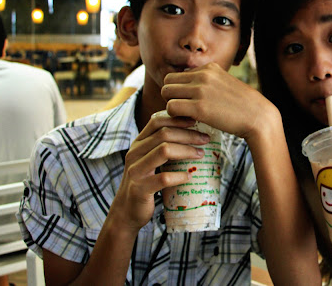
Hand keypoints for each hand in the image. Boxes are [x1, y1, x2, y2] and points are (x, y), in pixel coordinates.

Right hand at [108, 114, 209, 232]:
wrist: (126, 213)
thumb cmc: (144, 183)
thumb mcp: (148, 161)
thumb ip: (160, 147)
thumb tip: (192, 133)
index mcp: (137, 144)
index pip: (156, 122)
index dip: (177, 119)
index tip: (196, 121)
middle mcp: (134, 154)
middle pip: (164, 134)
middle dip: (188, 134)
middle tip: (205, 139)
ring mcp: (136, 171)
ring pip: (164, 150)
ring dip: (187, 151)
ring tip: (201, 154)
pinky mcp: (140, 189)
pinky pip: (163, 178)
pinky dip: (180, 176)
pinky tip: (189, 176)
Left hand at [161, 63, 275, 142]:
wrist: (259, 117)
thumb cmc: (243, 105)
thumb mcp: (226, 84)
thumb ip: (209, 81)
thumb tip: (192, 86)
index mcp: (209, 67)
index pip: (179, 74)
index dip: (180, 90)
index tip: (190, 102)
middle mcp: (203, 75)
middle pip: (168, 81)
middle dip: (172, 96)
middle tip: (183, 109)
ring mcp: (200, 90)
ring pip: (166, 93)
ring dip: (172, 106)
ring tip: (185, 116)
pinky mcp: (199, 107)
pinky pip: (171, 108)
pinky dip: (175, 117)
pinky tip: (189, 122)